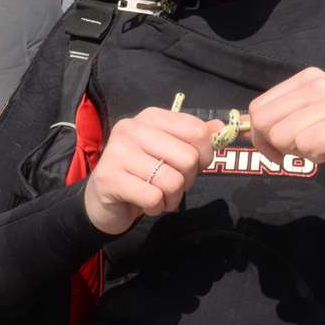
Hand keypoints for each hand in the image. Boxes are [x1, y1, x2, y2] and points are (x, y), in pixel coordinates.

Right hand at [83, 107, 220, 234]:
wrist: (103, 201)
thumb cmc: (142, 174)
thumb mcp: (170, 153)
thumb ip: (194, 139)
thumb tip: (221, 127)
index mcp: (151, 117)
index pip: (196, 130)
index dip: (205, 154)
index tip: (195, 166)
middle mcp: (132, 128)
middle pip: (188, 158)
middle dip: (187, 181)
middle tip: (172, 185)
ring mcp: (118, 151)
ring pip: (172, 181)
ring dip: (172, 198)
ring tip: (158, 196)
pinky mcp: (109, 177)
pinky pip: (153, 198)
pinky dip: (156, 208)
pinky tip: (145, 204)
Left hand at [248, 68, 324, 192]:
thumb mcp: (307, 121)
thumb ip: (276, 120)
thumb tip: (238, 127)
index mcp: (309, 78)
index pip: (258, 108)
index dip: (261, 136)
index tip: (279, 148)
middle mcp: (322, 84)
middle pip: (266, 123)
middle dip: (277, 146)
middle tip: (304, 150)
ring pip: (285, 136)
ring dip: (302, 153)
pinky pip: (309, 146)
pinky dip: (319, 158)